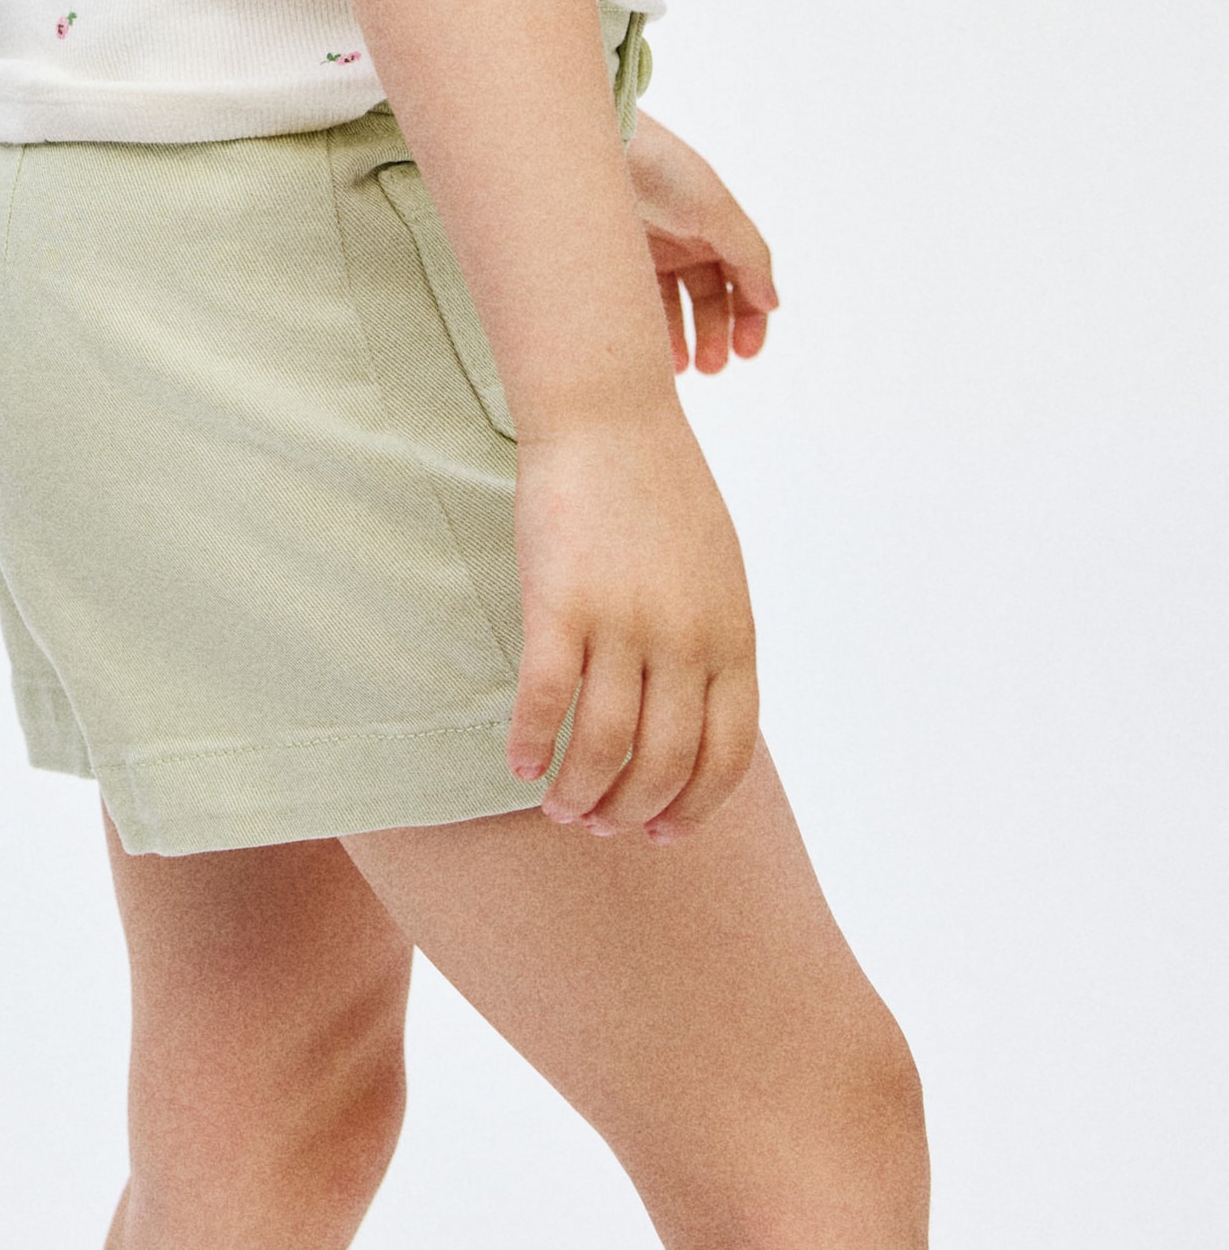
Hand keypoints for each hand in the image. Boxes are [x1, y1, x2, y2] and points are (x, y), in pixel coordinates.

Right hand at [505, 407, 758, 838]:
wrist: (609, 415)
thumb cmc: (661, 488)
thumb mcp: (717, 572)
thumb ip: (714, 642)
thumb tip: (695, 716)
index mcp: (731, 636)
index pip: (725, 756)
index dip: (693, 807)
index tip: (662, 833)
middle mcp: (684, 640)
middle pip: (661, 764)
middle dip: (629, 812)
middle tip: (598, 825)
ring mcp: (623, 623)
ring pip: (602, 747)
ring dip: (578, 793)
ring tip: (558, 807)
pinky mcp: (560, 603)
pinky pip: (544, 700)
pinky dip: (529, 743)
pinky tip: (517, 762)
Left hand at [626, 113, 777, 376]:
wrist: (594, 146)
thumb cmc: (660, 168)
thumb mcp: (717, 210)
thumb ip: (749, 257)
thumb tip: (773, 302)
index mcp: (716, 224)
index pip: (743, 281)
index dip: (750, 318)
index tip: (746, 353)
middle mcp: (684, 237)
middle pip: (709, 299)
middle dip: (714, 336)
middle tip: (710, 369)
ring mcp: (647, 247)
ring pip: (670, 305)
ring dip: (680, 339)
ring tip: (677, 367)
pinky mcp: (612, 256)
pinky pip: (634, 300)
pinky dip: (645, 326)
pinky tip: (647, 348)